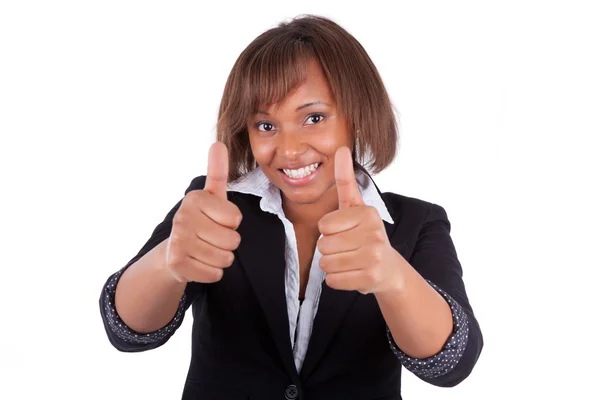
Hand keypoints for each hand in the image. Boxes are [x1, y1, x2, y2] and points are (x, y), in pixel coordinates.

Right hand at [165, 142, 242, 282]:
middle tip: (211, 237)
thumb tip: (218, 143)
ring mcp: (178, 241)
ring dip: (221, 258)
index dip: (232, 223)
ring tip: (206, 249)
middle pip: (232, 240)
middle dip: (228, 243)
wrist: (174, 250)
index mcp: (195, 198)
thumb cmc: (201, 220)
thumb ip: (217, 172)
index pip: (236, 218)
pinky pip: (215, 274)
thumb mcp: (211, 196)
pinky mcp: (177, 264)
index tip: (217, 220)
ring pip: (225, 258)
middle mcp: (183, 217)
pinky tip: (199, 262)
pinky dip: (212, 272)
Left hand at [317, 147, 401, 293]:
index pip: (323, 225)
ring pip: (326, 264)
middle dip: (329, 250)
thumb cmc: (366, 235)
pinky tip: (353, 273)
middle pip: (323, 245)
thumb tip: (341, 148)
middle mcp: (373, 233)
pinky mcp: (370, 278)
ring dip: (332, 265)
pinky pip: (332, 281)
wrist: (389, 269)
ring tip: (350, 260)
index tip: (346, 231)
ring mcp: (373, 256)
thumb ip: (346, 179)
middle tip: (348, 248)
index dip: (328, 231)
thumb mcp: (356, 206)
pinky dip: (337, 280)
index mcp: (367, 213)